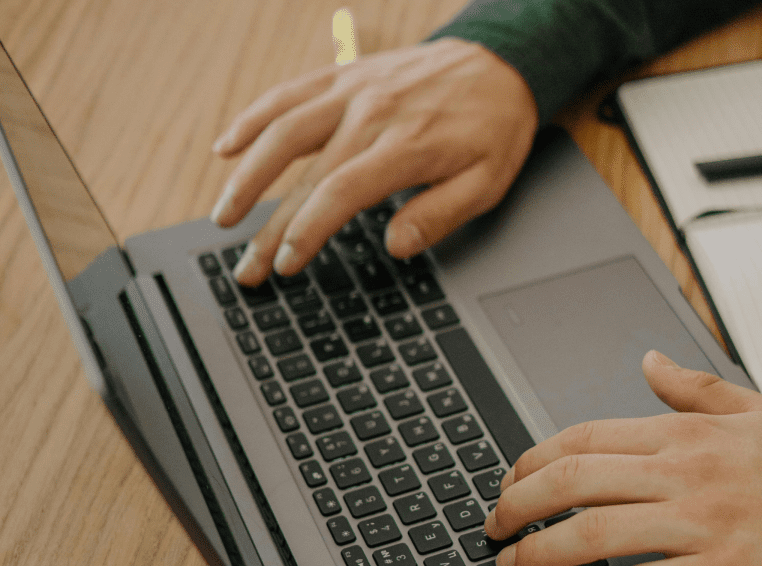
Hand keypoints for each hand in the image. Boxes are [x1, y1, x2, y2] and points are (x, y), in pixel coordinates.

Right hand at [211, 38, 538, 284]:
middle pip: (305, 175)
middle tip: (248, 268)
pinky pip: (288, 93)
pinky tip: (227, 147)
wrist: (499, 64)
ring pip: (282, 130)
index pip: (341, 193)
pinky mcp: (343, 74)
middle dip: (269, 228)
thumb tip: (397, 246)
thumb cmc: (492, 128)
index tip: (286, 263)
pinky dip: (253, 119)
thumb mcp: (486, 183)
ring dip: (247, 177)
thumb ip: (440, 215)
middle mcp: (371, 113)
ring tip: (225, 216)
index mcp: (407, 145)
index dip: (308, 231)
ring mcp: (352, 90)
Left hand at [484, 350, 761, 565]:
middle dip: (518, 503)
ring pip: (593, 534)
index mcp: (688, 433)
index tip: (511, 477)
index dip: (533, 458)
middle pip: (573, 481)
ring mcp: (699, 524)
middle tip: (493, 525)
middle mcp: (684, 473)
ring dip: (539, 552)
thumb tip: (649, 360)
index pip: (585, 436)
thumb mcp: (760, 410)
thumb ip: (695, 387)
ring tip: (513, 565)